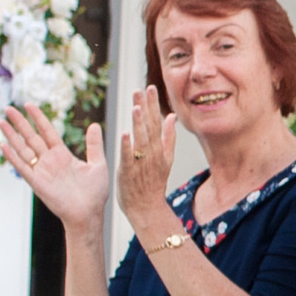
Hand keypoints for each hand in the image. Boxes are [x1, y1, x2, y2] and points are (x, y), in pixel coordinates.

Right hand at [0, 104, 108, 235]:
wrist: (89, 214)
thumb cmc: (95, 193)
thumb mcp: (98, 165)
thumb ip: (94, 145)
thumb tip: (95, 125)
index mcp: (63, 155)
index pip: (47, 132)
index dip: (39, 118)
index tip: (29, 105)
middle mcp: (50, 161)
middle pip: (31, 137)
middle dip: (20, 123)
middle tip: (8, 108)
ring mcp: (42, 171)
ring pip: (23, 149)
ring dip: (12, 136)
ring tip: (1, 122)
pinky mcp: (37, 183)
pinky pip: (22, 167)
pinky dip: (13, 157)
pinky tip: (3, 145)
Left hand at [115, 84, 181, 231]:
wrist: (148, 208)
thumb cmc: (153, 184)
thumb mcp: (166, 159)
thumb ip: (168, 138)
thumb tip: (171, 117)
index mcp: (159, 149)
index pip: (157, 122)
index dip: (153, 105)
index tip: (150, 87)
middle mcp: (152, 154)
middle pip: (149, 127)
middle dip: (146, 108)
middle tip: (141, 89)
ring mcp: (141, 163)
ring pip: (140, 140)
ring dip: (139, 123)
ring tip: (136, 107)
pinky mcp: (129, 173)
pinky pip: (128, 158)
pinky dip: (127, 146)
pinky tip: (125, 133)